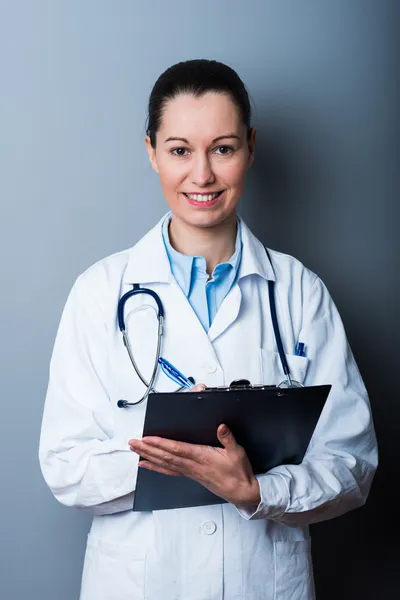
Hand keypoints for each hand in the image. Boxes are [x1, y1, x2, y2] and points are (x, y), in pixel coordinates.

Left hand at [129, 401, 260, 508]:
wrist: (241, 492)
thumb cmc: (238, 473)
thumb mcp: (238, 453)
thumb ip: (228, 438)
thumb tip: (221, 427)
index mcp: (202, 457)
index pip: (177, 449)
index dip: (161, 444)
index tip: (148, 439)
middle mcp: (192, 465)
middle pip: (166, 456)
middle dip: (148, 449)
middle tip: (133, 442)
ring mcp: (189, 471)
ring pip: (164, 463)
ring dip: (148, 456)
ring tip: (135, 450)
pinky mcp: (190, 475)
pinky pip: (169, 471)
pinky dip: (155, 467)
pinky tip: (146, 464)